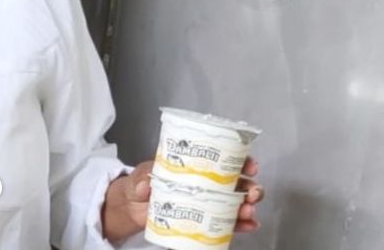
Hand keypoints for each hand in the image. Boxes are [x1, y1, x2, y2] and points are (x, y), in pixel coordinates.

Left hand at [101, 156, 264, 241]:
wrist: (132, 207)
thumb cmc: (140, 184)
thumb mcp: (139, 176)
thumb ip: (141, 177)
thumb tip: (146, 183)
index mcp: (194, 165)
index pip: (223, 158)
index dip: (241, 160)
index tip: (248, 165)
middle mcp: (206, 182)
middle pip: (237, 182)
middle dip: (250, 186)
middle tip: (251, 192)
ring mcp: (207, 202)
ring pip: (236, 203)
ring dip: (247, 207)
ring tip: (248, 212)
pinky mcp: (204, 220)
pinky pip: (227, 223)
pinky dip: (240, 225)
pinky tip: (248, 226)